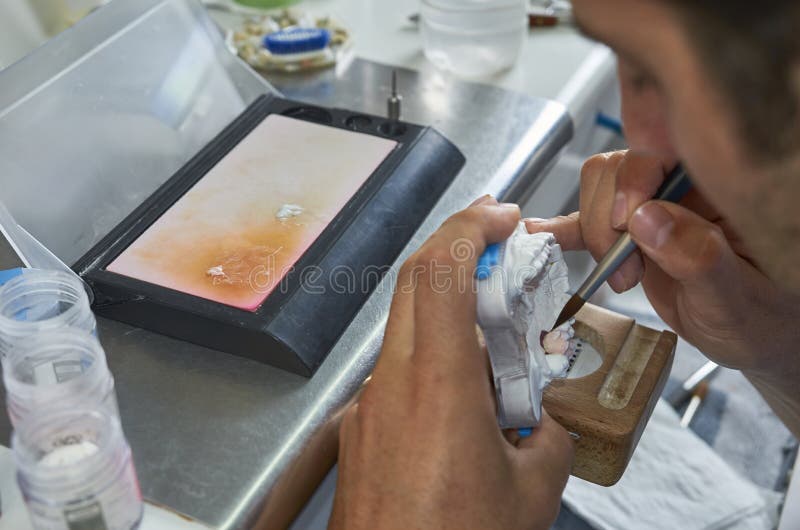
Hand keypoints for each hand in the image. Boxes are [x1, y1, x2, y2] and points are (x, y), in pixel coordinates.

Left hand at [329, 197, 573, 529]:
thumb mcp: (531, 494)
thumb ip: (549, 441)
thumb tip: (545, 424)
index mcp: (438, 385)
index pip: (441, 271)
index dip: (470, 226)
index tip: (501, 215)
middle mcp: (393, 383)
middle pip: (414, 278)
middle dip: (456, 241)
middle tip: (495, 237)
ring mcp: (370, 404)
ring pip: (404, 320)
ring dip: (445, 298)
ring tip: (492, 316)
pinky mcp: (362, 427)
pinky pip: (398, 364)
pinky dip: (431, 347)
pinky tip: (463, 381)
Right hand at [525, 151, 799, 432]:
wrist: (754, 337)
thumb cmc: (762, 318)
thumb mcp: (737, 297)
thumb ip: (699, 257)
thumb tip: (647, 218)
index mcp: (719, 187)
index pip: (663, 154)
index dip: (634, 182)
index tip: (627, 227)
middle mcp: (683, 187)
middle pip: (618, 169)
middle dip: (609, 220)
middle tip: (626, 270)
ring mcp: (651, 208)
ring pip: (597, 188)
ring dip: (593, 233)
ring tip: (619, 277)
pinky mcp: (628, 234)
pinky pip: (585, 221)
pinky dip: (562, 230)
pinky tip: (543, 236)